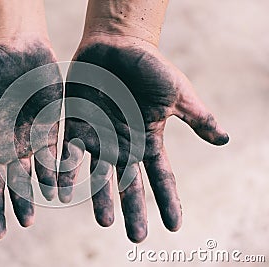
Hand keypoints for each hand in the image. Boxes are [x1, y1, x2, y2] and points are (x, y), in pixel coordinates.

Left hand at [58, 36, 228, 241]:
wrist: (117, 45)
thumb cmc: (149, 67)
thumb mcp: (177, 93)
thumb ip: (196, 117)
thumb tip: (224, 140)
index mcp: (148, 139)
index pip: (161, 176)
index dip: (168, 200)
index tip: (174, 226)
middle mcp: (123, 144)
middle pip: (130, 183)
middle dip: (134, 209)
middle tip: (137, 237)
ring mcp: (99, 137)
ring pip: (99, 174)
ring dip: (101, 198)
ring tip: (104, 221)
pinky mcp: (77, 125)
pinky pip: (70, 153)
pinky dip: (67, 171)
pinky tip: (62, 192)